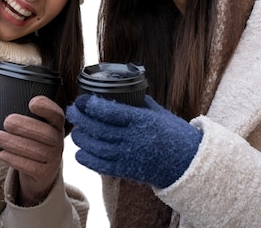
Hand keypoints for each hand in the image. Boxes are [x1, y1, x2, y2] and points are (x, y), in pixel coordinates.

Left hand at [0, 95, 64, 205]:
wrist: (40, 172)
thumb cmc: (31, 142)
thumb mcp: (29, 127)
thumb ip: (15, 113)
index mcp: (55, 125)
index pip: (57, 115)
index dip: (47, 108)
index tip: (31, 103)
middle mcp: (58, 141)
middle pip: (47, 133)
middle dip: (25, 126)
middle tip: (7, 122)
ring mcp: (53, 159)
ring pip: (37, 151)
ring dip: (14, 143)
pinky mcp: (44, 174)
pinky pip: (30, 167)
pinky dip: (14, 159)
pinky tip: (2, 153)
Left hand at [66, 94, 201, 188]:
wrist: (188, 164)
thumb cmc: (174, 134)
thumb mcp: (158, 112)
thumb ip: (138, 102)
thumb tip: (121, 90)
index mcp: (141, 120)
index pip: (110, 111)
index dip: (92, 105)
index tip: (83, 98)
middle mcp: (132, 139)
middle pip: (97, 128)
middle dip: (80, 118)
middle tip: (72, 109)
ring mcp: (128, 156)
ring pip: (95, 147)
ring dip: (81, 138)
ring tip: (76, 129)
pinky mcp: (126, 171)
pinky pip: (100, 166)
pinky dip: (86, 158)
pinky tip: (80, 151)